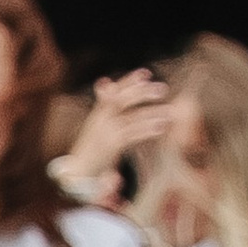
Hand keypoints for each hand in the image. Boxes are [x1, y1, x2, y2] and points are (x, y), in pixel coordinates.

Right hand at [60, 70, 175, 188]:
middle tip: (163, 89)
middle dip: (143, 92)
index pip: (114, 91)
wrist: (77, 173)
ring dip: (152, 113)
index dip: (130, 81)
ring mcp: (105, 132)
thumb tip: (107, 87)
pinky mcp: (110, 146)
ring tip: (170, 112)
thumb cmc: (88, 152)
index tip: (146, 73)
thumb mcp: (95, 128)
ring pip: (132, 117)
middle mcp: (100, 120)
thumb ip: (104, 110)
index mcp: (97, 114)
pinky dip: (148, 130)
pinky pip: (132, 134)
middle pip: (123, 100)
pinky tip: (161, 128)